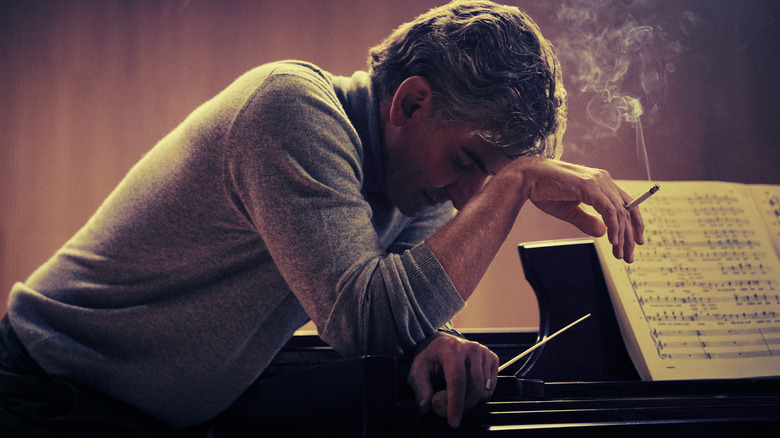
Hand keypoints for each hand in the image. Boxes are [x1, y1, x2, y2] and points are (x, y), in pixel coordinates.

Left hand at [407, 331, 498, 427]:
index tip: (453, 421)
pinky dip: (482, 393)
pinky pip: (491, 385)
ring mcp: (483, 352)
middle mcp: (470, 348)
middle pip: (475, 387)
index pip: (457, 381)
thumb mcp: (418, 371)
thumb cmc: (430, 358)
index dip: (456, 403)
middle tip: (454, 412)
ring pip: (484, 389)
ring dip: (472, 399)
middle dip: (465, 406)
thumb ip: (421, 390)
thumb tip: (426, 407)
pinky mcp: (492, 357)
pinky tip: (470, 387)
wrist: (441, 343)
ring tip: (459, 395)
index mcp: (451, 349)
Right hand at [511, 157, 644, 261]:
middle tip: (629, 256)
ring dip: (622, 236)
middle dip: (630, 235)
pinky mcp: (590, 186)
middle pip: (627, 209)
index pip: (625, 204)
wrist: (527, 179)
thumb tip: (603, 233)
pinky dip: (613, 227)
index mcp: (600, 182)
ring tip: (620, 253)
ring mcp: (598, 181)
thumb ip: (587, 221)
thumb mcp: (569, 211)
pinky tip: (612, 241)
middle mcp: (603, 179)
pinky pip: (609, 210)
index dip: (633, 224)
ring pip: (620, 212)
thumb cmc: (544, 191)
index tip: (634, 243)